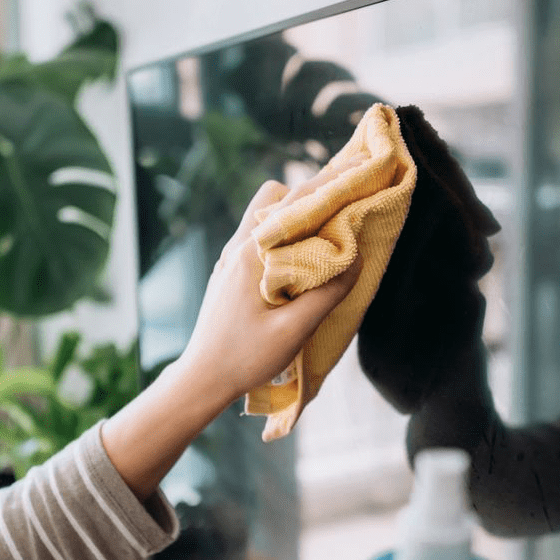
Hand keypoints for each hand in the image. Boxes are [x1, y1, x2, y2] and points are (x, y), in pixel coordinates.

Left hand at [173, 179, 360, 409]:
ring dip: (297, 219)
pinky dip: (286, 239)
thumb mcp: (293, 330)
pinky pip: (261, 240)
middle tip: (344, 209)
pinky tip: (303, 262)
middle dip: (310, 197)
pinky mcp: (231, 273)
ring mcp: (231, 259)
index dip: (327, 188)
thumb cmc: (245, 358)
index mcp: (250, 254)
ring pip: (266, 217)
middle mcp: (237, 247)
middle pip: (275, 197)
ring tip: (328, 234)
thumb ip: (327, 293)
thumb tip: (356, 258)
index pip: (292, 201)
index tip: (356, 181)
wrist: (203, 378)